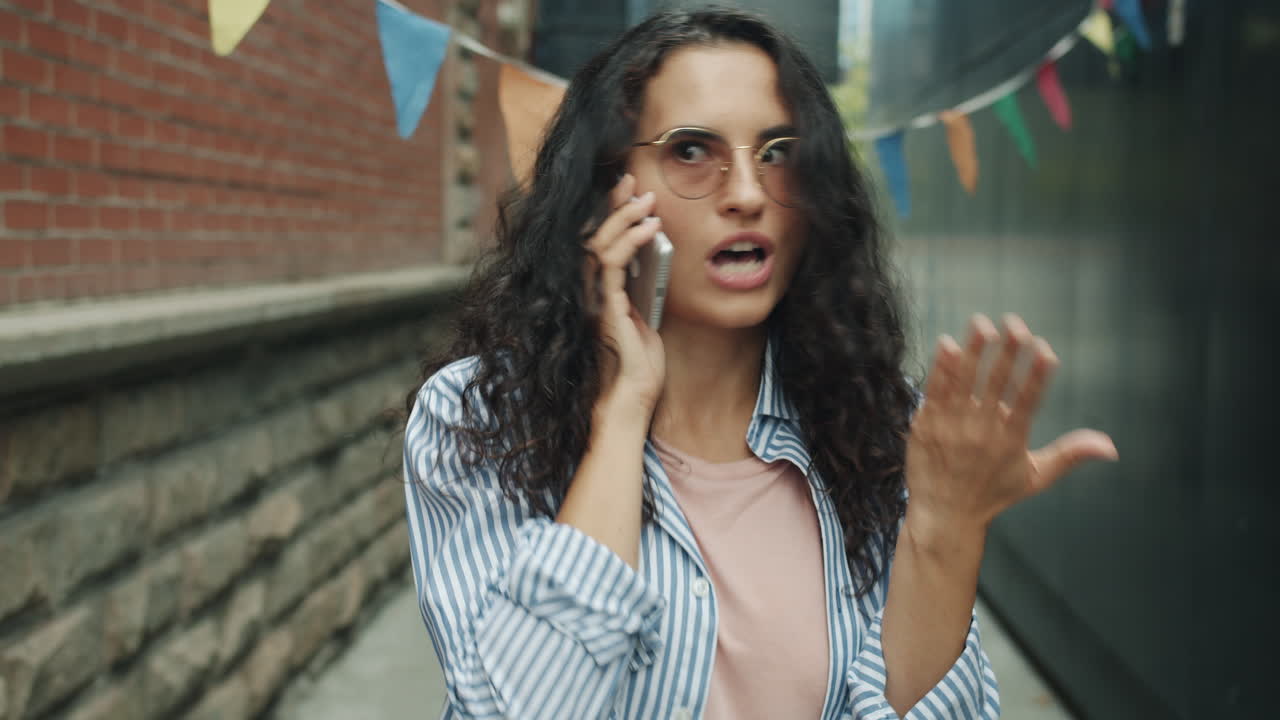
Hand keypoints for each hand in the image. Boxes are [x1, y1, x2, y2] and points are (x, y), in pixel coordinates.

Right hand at [583, 173, 665, 413]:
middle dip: (612, 205)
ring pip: (599, 245)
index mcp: (600, 292)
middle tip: (630, 181)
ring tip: (646, 201)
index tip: (626, 189)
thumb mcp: (646, 316)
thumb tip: (653, 257)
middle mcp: (592, 292)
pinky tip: (650, 229)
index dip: (609, 213)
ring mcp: (595, 299)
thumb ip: (643, 289)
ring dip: (623, 218)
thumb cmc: (641, 365)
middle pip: (593, 236)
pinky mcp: (606, 307)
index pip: (599, 242)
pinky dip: (631, 242)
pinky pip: (612, 265)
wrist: (635, 396)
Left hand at [904, 313, 1118, 543]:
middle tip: (1015, 323)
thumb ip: (1070, 455)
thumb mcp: (1035, 477)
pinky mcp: (925, 426)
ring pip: (964, 382)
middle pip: (996, 385)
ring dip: (973, 351)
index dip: (1037, 376)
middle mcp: (981, 432)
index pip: (1027, 402)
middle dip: (1007, 353)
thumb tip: (1111, 447)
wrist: (944, 514)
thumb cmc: (993, 494)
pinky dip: (940, 370)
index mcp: (1010, 441)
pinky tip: (947, 345)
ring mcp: (951, 428)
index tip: (1045, 349)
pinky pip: (934, 392)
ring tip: (982, 323)